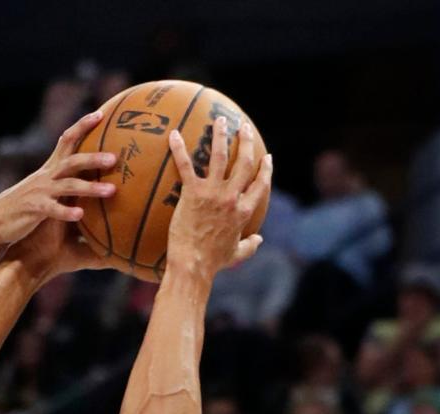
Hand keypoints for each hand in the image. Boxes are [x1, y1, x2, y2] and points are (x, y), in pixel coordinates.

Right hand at [0, 111, 115, 251]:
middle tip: (115, 158)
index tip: (101, 114)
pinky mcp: (34, 210)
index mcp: (50, 168)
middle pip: (72, 161)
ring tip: (111, 191)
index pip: (67, 139)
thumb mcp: (45, 188)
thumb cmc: (26, 206)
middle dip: (93, 158)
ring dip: (90, 188)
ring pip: (68, 185)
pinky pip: (52, 210)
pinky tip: (80, 215)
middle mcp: (46, 176)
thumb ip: (65, 182)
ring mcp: (40, 191)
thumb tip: (90, 181)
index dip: (83, 125)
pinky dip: (66, 211)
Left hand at [167, 117, 271, 275]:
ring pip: (219, 156)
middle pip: (244, 162)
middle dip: (246, 141)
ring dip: (220, 135)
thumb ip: (249, 245)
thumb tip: (259, 239)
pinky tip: (173, 135)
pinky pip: (185, 165)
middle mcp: (232, 197)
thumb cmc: (213, 263)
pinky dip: (178, 148)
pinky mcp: (192, 193)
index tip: (266, 158)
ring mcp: (212, 193)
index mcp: (244, 210)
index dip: (266, 169)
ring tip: (219, 121)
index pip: (261, 184)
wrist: (193, 265)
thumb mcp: (236, 255)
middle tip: (244, 128)